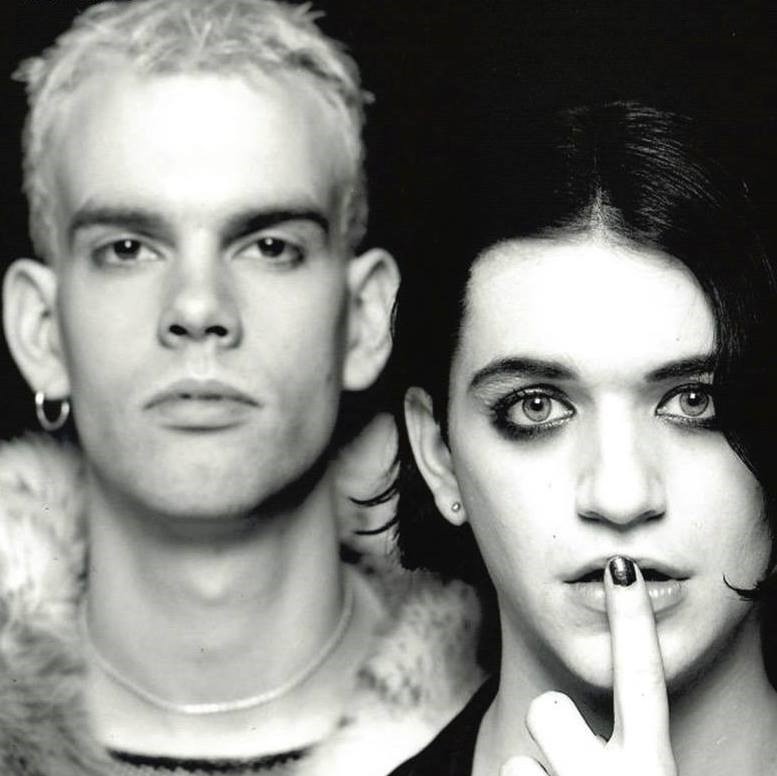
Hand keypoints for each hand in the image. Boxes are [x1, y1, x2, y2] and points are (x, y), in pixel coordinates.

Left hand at [500, 557, 677, 775]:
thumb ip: (636, 753)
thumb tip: (601, 732)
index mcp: (652, 771)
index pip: (642, 681)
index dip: (633, 620)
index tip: (621, 568)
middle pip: (548, 709)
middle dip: (550, 719)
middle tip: (567, 751)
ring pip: (521, 757)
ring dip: (540, 773)